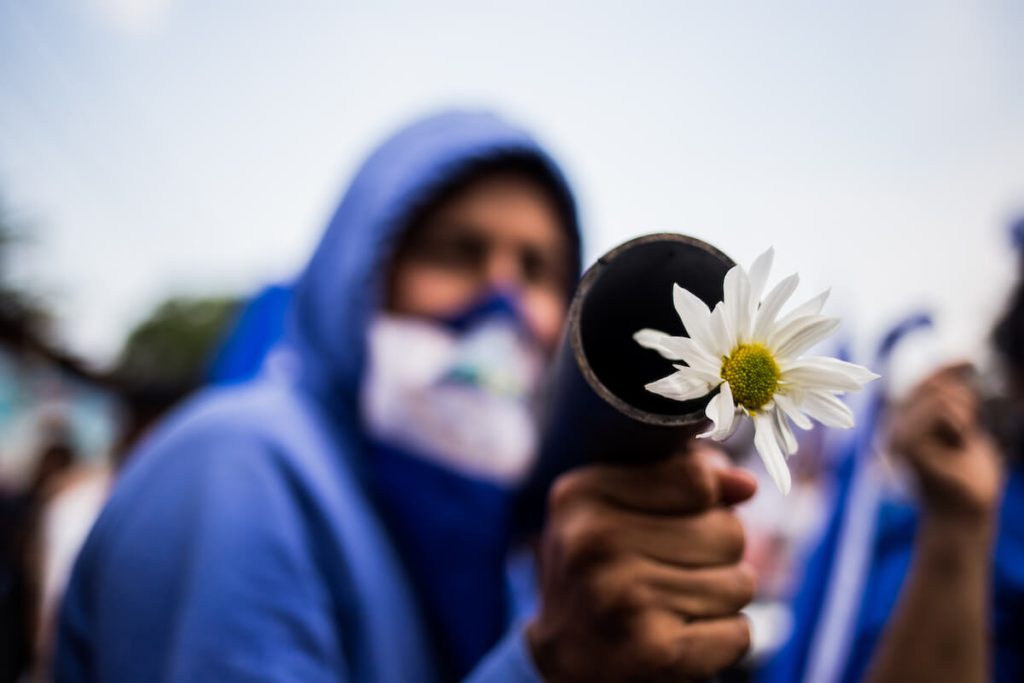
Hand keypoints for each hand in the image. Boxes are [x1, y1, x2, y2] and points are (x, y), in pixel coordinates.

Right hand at [527, 443, 756, 682]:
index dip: (705, 502)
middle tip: (674, 571)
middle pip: (728, 531)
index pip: (698, 480)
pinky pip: (739, 633)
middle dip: (717, 553)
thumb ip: (681, 479)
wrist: (561, 660)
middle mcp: (595, 543)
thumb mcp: (616, 505)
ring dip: (720, 598)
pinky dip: (721, 638)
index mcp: (582, 494)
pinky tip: (679, 636)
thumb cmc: (600, 569)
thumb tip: (746, 485)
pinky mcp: (655, 652)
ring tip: (675, 604)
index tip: (677, 520)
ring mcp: (624, 599)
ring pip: (740, 584)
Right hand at [887, 364, 1002, 521]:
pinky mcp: (906, 443)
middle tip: (965, 434)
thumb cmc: (967, 474)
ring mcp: (896, 434)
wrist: (965, 511)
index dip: (946, 368)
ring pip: (941, 396)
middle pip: (933, 384)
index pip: (924, 381)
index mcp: (904, 421)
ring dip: (964, 417)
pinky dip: (960, 425)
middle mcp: (894, 425)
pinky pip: (941, 410)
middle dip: (963, 401)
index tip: (969, 360)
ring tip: (960, 443)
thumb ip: (953, 396)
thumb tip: (959, 359)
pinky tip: (957, 445)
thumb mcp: (963, 425)